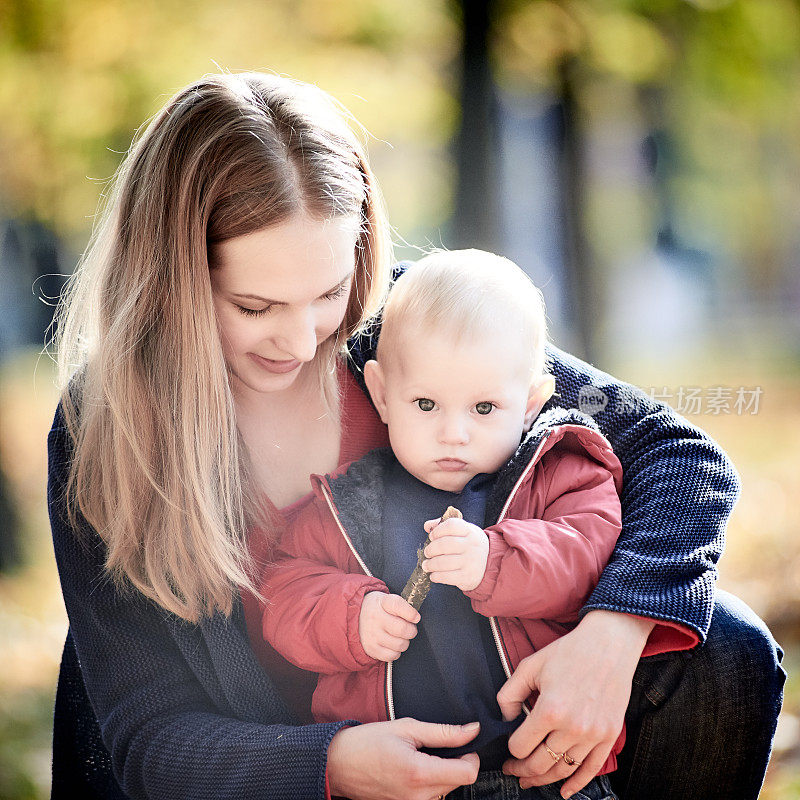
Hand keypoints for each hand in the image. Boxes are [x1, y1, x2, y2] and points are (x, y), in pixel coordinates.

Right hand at [327, 718, 480, 799]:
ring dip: (442, 772)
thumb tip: (473, 730)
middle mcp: (418, 797)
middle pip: (458, 782)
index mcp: (419, 774)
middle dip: (456, 761)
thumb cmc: (368, 742)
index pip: (467, 774)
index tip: (462, 743)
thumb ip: (443, 732)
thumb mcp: (407, 727)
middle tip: (436, 744)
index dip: (471, 756)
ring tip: (420, 754)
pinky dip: (430, 781)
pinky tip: (413, 767)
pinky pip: (430, 796)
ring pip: (445, 790)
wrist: (338, 764)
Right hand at [359, 591, 419, 661]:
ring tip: (399, 637)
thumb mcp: (386, 599)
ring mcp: (372, 634)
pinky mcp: (371, 648)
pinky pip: (392, 655)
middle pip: (403, 629)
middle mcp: (375, 618)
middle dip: (411, 631)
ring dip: (404, 642)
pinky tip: (392, 645)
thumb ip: (402, 606)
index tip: (416, 617)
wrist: (354, 617)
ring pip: (400, 644)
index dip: (411, 613)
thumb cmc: (377, 608)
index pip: (398, 605)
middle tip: (409, 629)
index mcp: (382, 602)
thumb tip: (416, 618)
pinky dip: (396, 652)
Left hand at [421, 517, 488, 591]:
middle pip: (445, 544)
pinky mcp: (468, 577)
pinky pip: (447, 577)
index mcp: (470, 531)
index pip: (451, 525)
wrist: (490, 565)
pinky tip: (434, 575)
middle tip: (427, 553)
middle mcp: (472, 545)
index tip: (432, 536)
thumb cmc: (470, 546)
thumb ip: (444, 526)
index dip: (437, 530)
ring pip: (444, 562)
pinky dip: (436, 576)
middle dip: (431, 549)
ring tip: (426, 565)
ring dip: (431, 564)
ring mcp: (470, 561)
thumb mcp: (463, 532)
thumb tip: (427, 526)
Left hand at [496, 611, 653, 798]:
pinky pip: (591, 769)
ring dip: (544, 779)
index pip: (521, 746)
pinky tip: (564, 791)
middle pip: (540, 764)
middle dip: (522, 771)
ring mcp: (593, 734)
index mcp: (550, 709)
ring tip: (531, 780)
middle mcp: (573, 727)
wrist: (609, 644)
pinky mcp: (609, 736)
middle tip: (513, 771)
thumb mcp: (530, 665)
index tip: (509, 746)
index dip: (511, 748)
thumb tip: (507, 719)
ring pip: (563, 770)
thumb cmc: (568, 652)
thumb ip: (509, 693)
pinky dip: (576, 784)